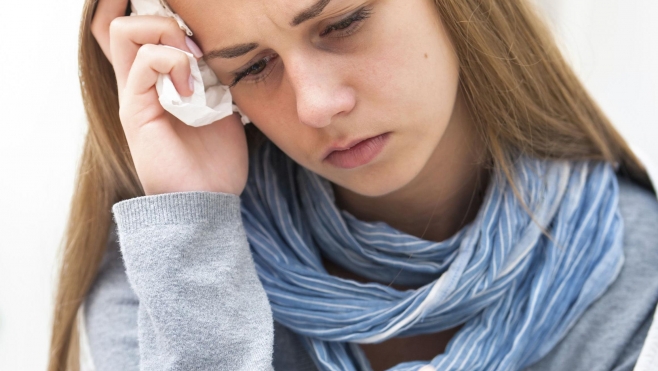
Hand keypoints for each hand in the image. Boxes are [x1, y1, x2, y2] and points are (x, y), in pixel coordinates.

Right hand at [90, 0, 247, 195]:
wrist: (208, 203)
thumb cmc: (216, 161)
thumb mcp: (222, 109)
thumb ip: (212, 78)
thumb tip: (218, 51)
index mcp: (157, 83)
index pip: (131, 34)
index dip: (139, 10)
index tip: (176, 14)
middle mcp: (138, 84)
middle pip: (120, 24)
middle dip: (159, 17)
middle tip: (193, 46)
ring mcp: (133, 95)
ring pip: (124, 32)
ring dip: (165, 35)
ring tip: (193, 65)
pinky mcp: (134, 110)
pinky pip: (144, 62)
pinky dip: (174, 63)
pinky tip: (193, 90)